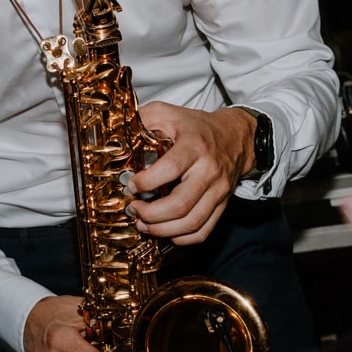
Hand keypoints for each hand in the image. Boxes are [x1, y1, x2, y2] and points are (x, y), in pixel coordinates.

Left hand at [123, 103, 253, 244]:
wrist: (235, 137)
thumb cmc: (197, 127)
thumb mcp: (169, 113)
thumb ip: (143, 118)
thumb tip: (116, 130)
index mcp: (195, 146)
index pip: (170, 169)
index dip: (146, 182)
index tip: (131, 184)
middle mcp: (209, 171)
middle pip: (180, 204)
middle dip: (150, 214)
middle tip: (134, 209)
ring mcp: (218, 191)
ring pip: (191, 223)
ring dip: (162, 230)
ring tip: (144, 224)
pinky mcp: (222, 205)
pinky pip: (204, 231)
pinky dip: (182, 239)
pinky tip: (166, 232)